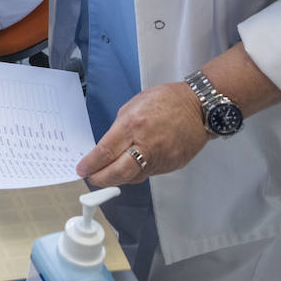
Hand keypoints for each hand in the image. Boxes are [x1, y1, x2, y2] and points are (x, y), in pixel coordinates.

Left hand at [76, 82, 209, 185]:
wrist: (199, 108)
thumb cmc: (165, 101)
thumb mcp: (133, 106)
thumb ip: (120, 129)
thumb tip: (109, 148)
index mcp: (133, 125)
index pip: (106, 152)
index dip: (91, 164)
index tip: (82, 169)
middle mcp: (146, 145)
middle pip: (118, 173)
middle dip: (101, 179)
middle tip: (91, 178)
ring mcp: (161, 158)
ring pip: (134, 177)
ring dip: (118, 177)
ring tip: (108, 174)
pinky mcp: (172, 166)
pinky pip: (149, 174)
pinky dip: (137, 172)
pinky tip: (131, 166)